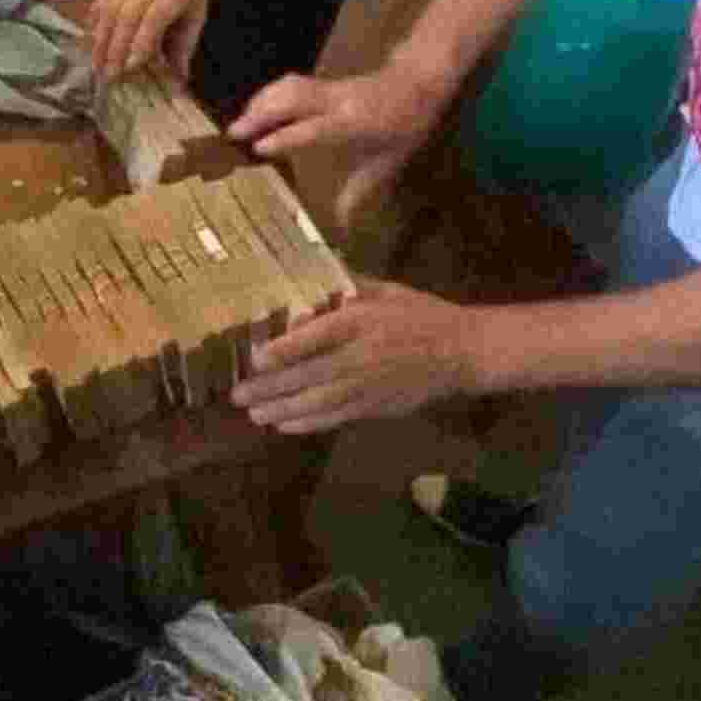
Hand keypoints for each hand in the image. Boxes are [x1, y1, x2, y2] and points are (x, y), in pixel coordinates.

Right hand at [88, 0, 208, 81]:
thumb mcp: (196, 13)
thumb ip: (184, 45)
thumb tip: (179, 79)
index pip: (155, 17)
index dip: (142, 41)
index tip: (132, 66)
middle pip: (127, 15)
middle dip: (117, 47)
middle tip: (111, 76)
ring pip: (109, 10)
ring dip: (101, 41)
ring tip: (97, 67)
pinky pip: (100, 3)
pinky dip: (94, 26)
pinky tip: (90, 46)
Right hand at [226, 47, 460, 226]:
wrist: (419, 83)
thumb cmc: (405, 127)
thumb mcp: (387, 163)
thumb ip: (360, 193)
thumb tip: (343, 228)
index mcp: (353, 123)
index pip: (313, 128)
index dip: (285, 137)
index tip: (258, 148)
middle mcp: (337, 102)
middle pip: (292, 100)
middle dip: (260, 114)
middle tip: (233, 134)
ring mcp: (329, 88)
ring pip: (288, 87)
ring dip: (260, 102)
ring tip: (238, 124)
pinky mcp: (323, 82)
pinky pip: (290, 84)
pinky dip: (268, 95)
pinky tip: (256, 110)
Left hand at [230, 278, 474, 433]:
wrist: (463, 352)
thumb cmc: (420, 315)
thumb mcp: (386, 290)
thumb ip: (348, 285)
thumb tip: (310, 274)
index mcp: (361, 322)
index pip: (315, 337)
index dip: (282, 350)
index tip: (253, 357)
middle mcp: (360, 356)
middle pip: (307, 375)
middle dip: (269, 388)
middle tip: (238, 395)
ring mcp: (367, 386)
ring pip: (317, 403)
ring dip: (282, 410)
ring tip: (254, 414)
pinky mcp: (375, 408)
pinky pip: (335, 418)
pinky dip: (308, 424)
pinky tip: (284, 426)